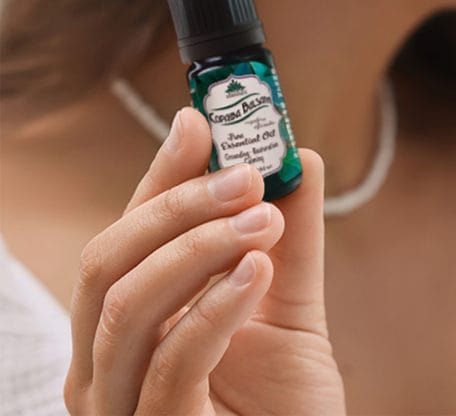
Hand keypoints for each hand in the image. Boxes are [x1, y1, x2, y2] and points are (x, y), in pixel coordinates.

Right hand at [64, 107, 344, 414]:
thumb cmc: (283, 407)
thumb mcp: (288, 308)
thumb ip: (290, 237)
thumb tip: (299, 158)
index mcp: (130, 323)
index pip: (128, 233)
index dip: (160, 175)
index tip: (201, 119)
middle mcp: (106, 363)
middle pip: (108, 260)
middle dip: (178, 203)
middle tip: (247, 172)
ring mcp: (121, 404)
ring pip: (127, 303)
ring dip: (199, 246)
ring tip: (263, 219)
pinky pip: (170, 359)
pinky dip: (213, 304)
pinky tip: (256, 271)